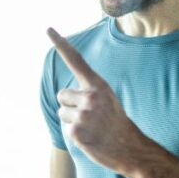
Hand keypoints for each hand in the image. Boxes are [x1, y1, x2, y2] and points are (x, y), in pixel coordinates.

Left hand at [48, 27, 146, 174]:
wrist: (129, 148)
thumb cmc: (115, 123)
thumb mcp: (107, 100)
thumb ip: (88, 91)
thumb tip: (63, 93)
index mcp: (98, 85)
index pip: (76, 61)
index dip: (61, 44)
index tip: (48, 29)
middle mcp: (91, 96)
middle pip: (62, 94)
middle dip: (70, 104)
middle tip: (90, 116)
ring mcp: (84, 114)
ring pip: (62, 112)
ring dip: (72, 120)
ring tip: (91, 127)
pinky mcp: (77, 131)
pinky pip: (65, 127)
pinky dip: (75, 133)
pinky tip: (89, 137)